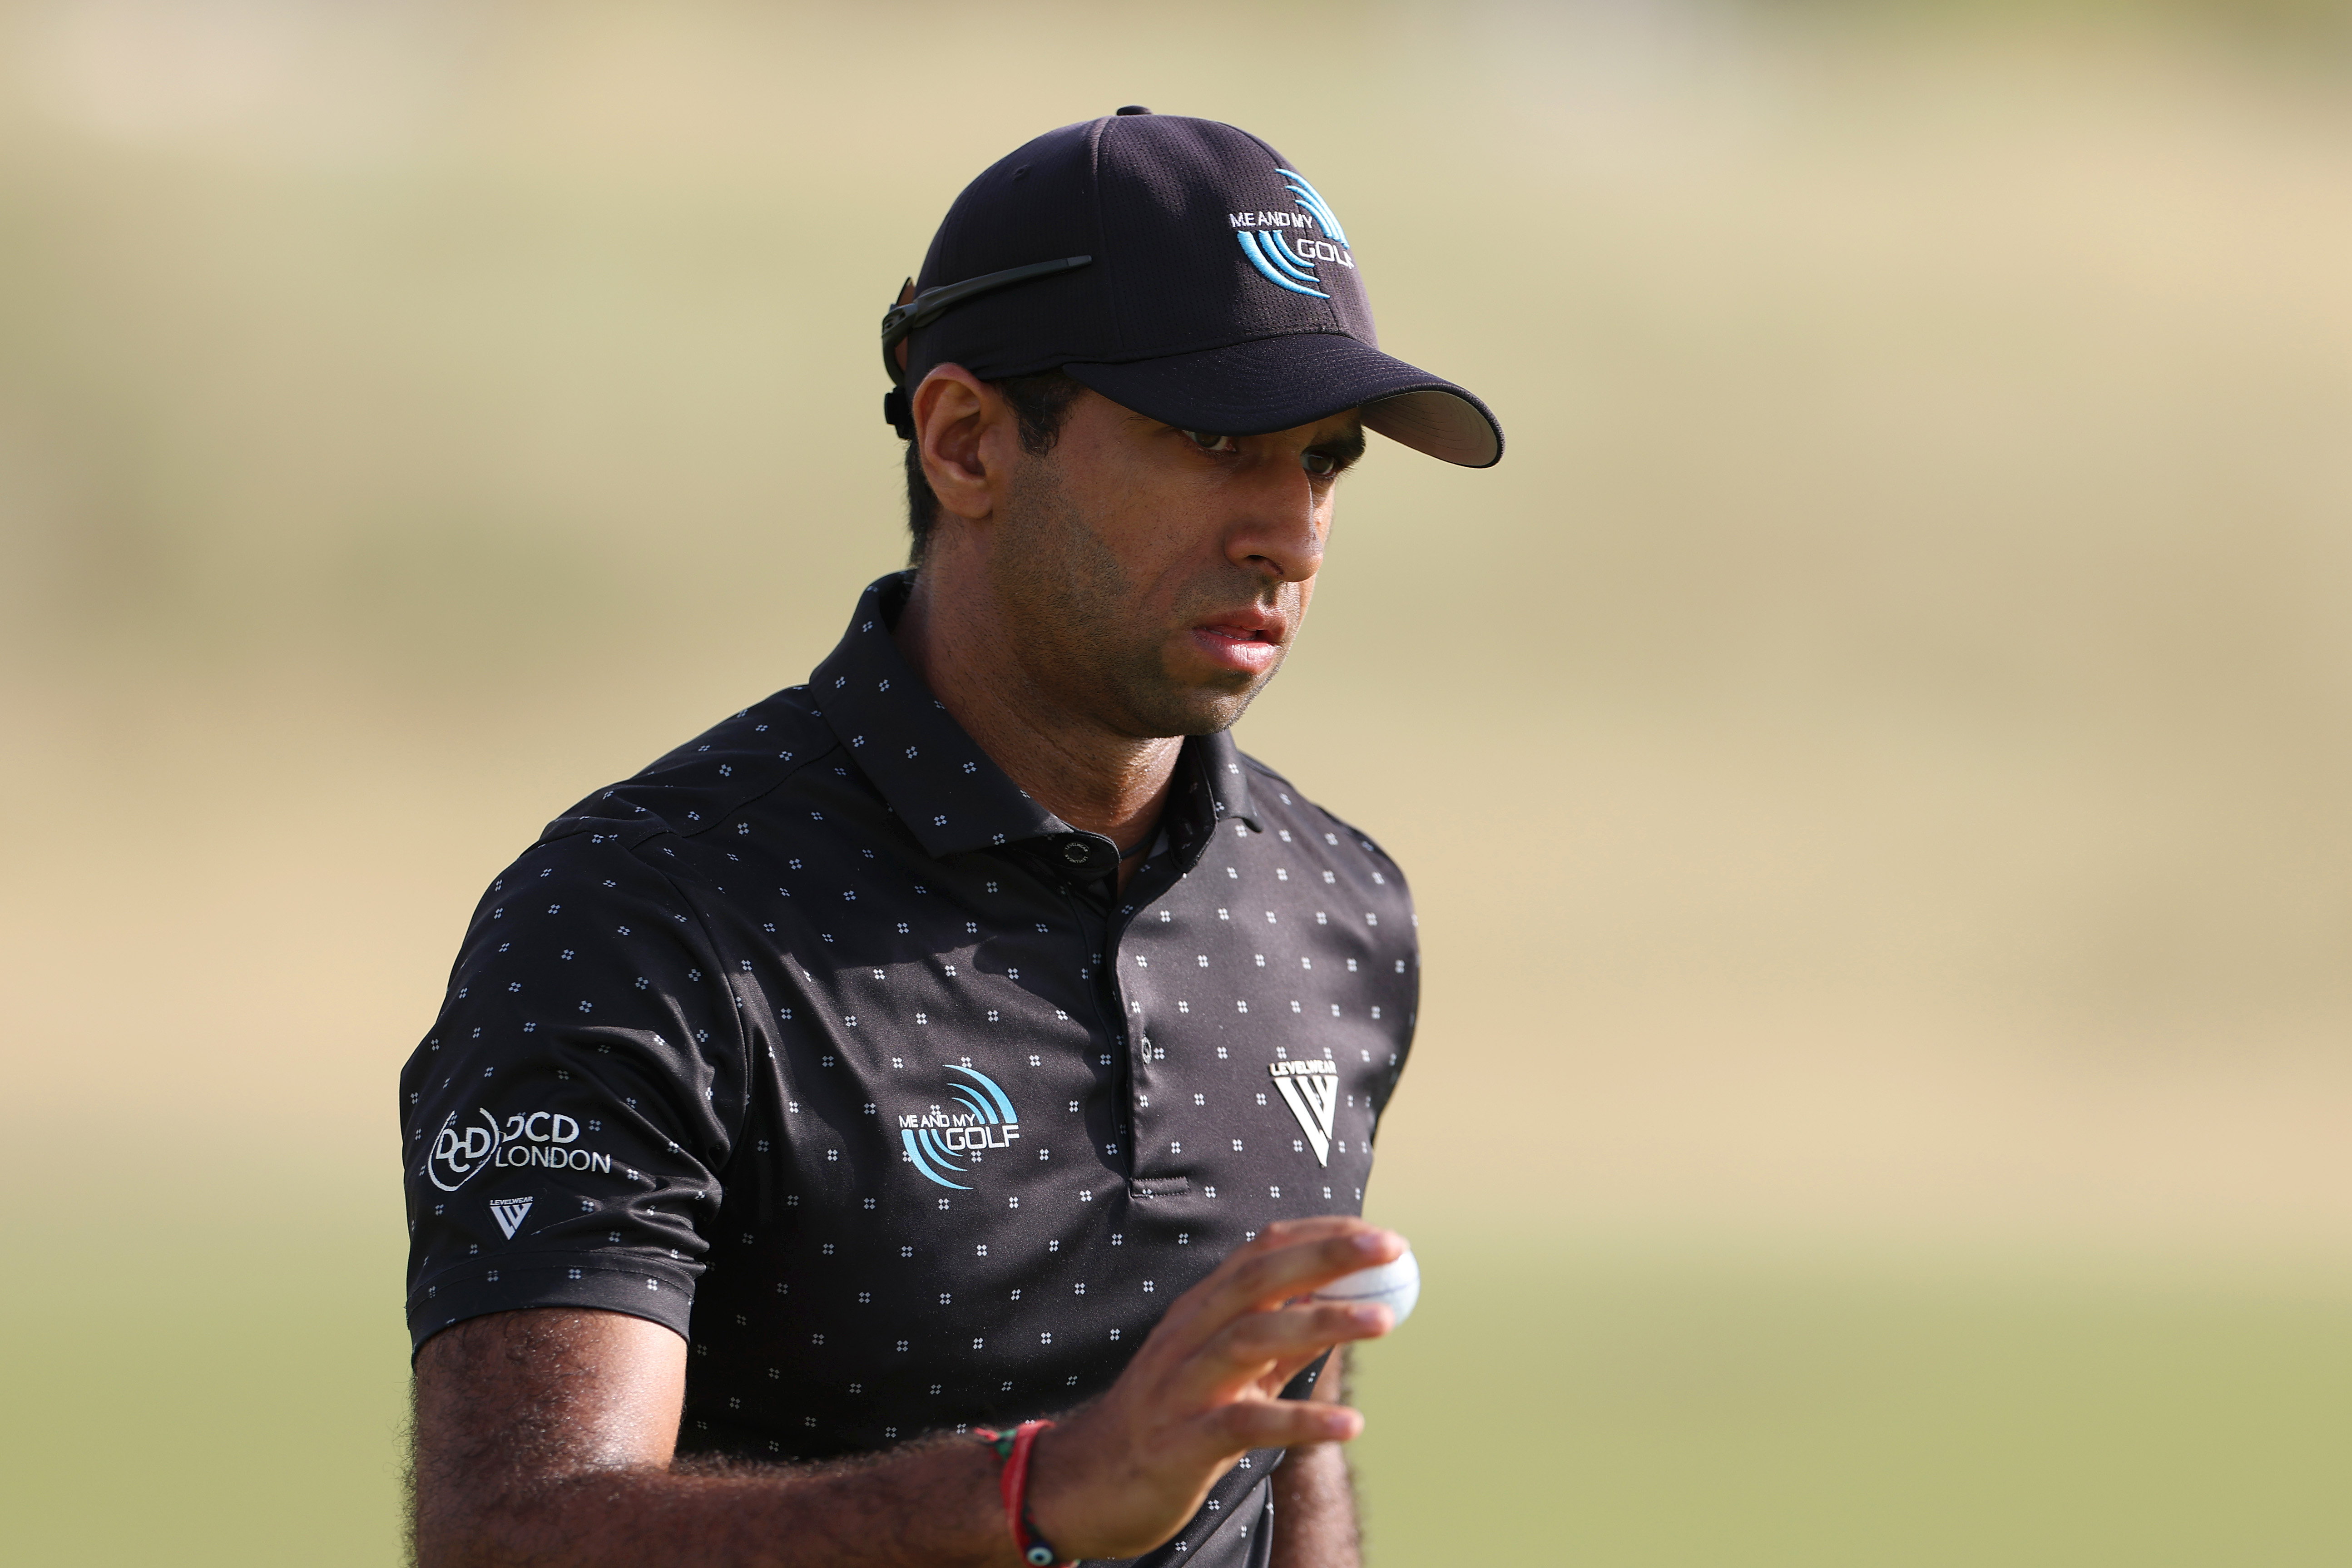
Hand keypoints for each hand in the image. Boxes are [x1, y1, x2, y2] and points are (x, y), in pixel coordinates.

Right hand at [1021, 1218, 1403, 1560]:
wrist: (1087, 1485)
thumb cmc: (1168, 1419)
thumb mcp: (1224, 1370)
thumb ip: (1277, 1339)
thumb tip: (1345, 1305)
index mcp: (1199, 1311)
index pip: (1261, 1252)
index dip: (1320, 1236)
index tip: (1379, 1234)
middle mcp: (1188, 1336)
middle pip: (1258, 1279)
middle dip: (1326, 1256)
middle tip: (1392, 1248)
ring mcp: (1181, 1386)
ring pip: (1251, 1337)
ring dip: (1321, 1322)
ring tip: (1384, 1319)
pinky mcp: (1181, 1441)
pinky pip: (1245, 1424)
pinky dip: (1299, 1419)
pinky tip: (1349, 1425)